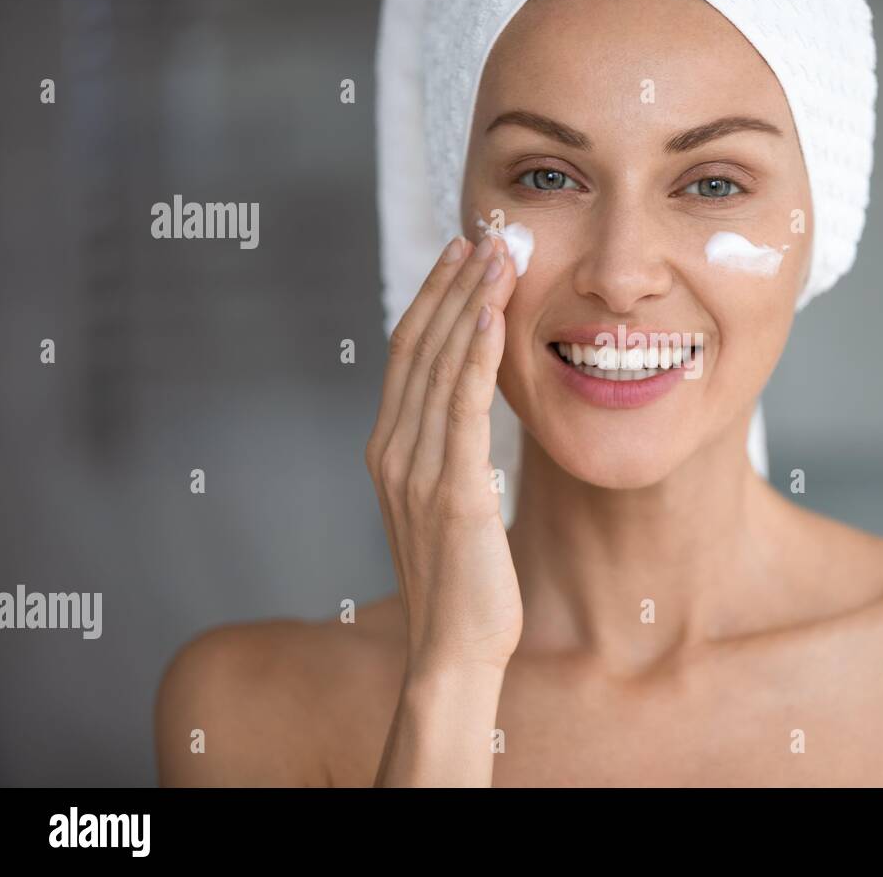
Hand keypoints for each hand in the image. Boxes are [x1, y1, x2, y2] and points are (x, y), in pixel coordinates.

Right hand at [365, 233, 521, 674]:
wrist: (454, 648)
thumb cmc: (461, 581)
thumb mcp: (444, 504)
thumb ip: (446, 453)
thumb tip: (468, 411)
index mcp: (387, 450)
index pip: (406, 355)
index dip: (431, 299)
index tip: (459, 256)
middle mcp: (392, 451)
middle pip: (417, 347)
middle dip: (450, 285)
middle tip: (481, 235)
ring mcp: (415, 468)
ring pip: (438, 365)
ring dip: (467, 304)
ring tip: (494, 255)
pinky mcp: (451, 488)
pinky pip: (461, 407)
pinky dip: (474, 355)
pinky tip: (492, 315)